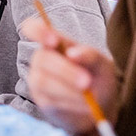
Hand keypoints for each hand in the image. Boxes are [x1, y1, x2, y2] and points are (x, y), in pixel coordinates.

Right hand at [22, 18, 119, 135]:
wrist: (101, 107)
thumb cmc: (98, 78)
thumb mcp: (102, 64)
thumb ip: (90, 55)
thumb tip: (72, 54)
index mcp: (55, 43)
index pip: (34, 29)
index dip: (37, 31)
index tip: (53, 41)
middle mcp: (42, 59)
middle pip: (42, 59)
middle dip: (65, 71)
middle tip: (87, 82)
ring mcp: (38, 79)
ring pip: (42, 81)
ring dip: (67, 89)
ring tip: (87, 97)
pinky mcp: (41, 100)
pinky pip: (48, 100)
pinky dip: (69, 103)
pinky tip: (83, 105)